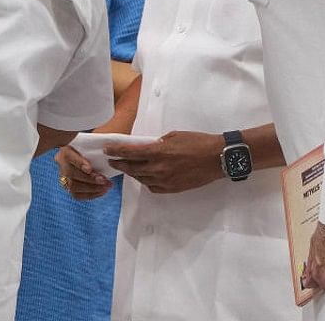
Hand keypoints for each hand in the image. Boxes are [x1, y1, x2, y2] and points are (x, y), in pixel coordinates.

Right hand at [54, 146, 112, 200]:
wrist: (90, 152)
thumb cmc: (94, 145)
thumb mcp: (95, 141)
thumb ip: (98, 142)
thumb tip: (108, 146)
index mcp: (66, 149)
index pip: (68, 156)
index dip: (79, 163)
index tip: (90, 168)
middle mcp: (61, 163)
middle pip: (70, 174)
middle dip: (89, 179)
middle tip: (104, 180)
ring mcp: (63, 176)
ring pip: (72, 187)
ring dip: (92, 188)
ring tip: (106, 186)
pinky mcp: (69, 187)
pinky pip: (77, 195)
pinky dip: (91, 194)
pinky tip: (102, 191)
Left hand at [106, 131, 224, 192]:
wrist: (217, 158)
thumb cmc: (198, 142)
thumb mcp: (174, 136)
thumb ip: (157, 143)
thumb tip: (148, 147)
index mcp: (158, 151)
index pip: (130, 152)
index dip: (116, 151)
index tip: (107, 150)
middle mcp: (159, 168)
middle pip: (132, 168)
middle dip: (120, 164)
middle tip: (112, 161)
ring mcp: (165, 180)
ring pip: (141, 178)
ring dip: (132, 172)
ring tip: (128, 167)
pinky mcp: (172, 189)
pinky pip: (152, 187)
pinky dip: (146, 181)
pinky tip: (145, 176)